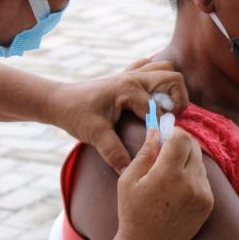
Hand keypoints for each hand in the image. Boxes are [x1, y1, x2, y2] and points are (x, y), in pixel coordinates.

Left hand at [52, 60, 188, 173]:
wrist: (60, 101)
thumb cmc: (76, 115)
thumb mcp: (95, 135)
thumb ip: (114, 153)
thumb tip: (130, 172)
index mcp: (128, 89)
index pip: (160, 108)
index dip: (162, 128)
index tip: (157, 142)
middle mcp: (133, 77)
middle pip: (173, 79)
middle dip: (178, 100)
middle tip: (169, 120)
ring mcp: (131, 73)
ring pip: (165, 69)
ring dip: (170, 88)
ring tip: (163, 109)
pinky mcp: (127, 75)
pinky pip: (151, 67)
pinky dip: (157, 79)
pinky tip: (151, 97)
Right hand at [113, 128, 213, 239]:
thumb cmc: (132, 213)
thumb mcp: (128, 180)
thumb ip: (145, 152)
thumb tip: (156, 130)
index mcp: (168, 174)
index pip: (181, 137)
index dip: (172, 132)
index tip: (163, 135)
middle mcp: (190, 182)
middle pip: (193, 146)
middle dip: (180, 143)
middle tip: (165, 151)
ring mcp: (203, 194)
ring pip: (199, 162)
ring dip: (186, 160)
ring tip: (168, 174)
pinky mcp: (208, 203)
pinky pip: (203, 178)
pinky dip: (191, 176)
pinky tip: (176, 189)